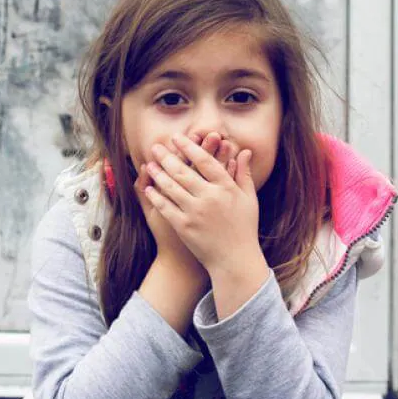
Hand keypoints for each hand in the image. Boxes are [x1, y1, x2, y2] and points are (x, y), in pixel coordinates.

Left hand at [143, 133, 260, 272]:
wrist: (235, 261)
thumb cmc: (244, 228)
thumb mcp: (249, 199)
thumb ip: (243, 174)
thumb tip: (244, 151)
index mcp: (226, 188)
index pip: (205, 161)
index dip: (189, 147)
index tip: (177, 137)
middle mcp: (210, 198)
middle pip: (184, 171)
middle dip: (167, 157)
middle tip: (155, 146)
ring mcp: (195, 213)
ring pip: (172, 188)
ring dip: (158, 174)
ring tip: (149, 164)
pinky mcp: (184, 227)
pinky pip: (166, 207)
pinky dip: (156, 196)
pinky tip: (149, 187)